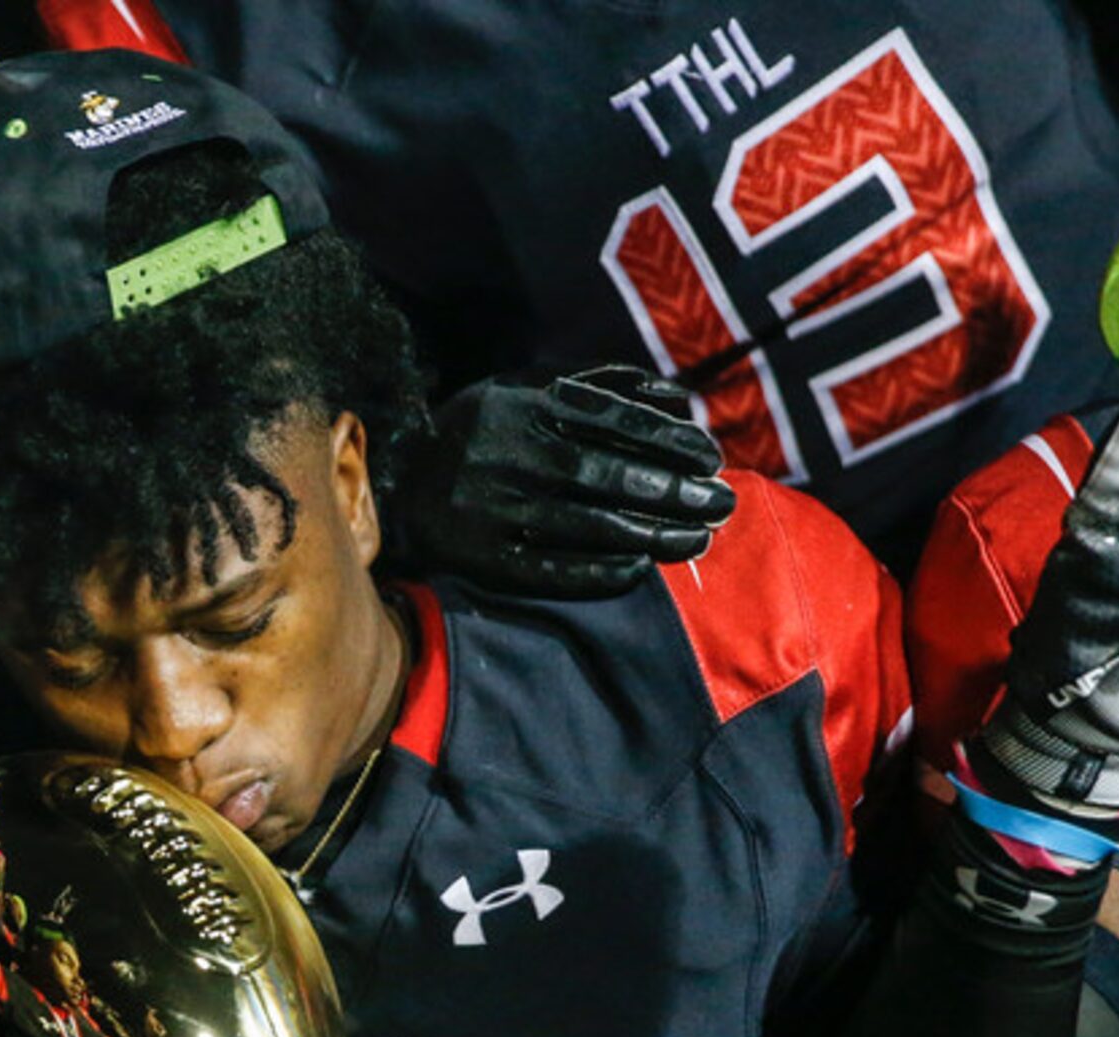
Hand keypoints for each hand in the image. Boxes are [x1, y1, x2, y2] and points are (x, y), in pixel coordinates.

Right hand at [386, 365, 733, 599]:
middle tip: (722, 502)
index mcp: (526, 407)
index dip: (668, 440)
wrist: (396, 481)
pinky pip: (551, 568)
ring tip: (697, 539)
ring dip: (651, 534)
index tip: (711, 456)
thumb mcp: (526, 387)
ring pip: (588, 524)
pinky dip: (598, 570)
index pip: (613, 421)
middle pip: (608, 474)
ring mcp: (498, 509)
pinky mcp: (485, 557)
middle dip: (673, 490)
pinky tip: (639, 568)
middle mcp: (513, 455)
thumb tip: (672, 394)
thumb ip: (598, 385)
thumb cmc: (483, 431)